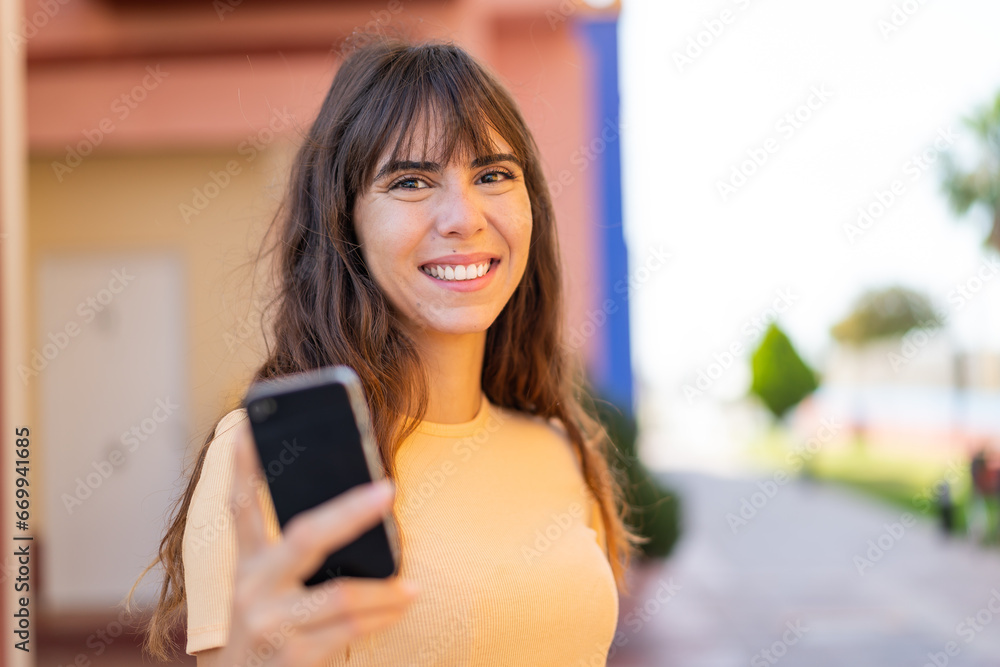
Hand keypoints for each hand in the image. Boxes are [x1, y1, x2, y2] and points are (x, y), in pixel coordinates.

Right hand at [212, 421, 417, 666]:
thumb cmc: (265, 638)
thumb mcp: (267, 596)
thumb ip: (296, 562)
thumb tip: (354, 516)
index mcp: (245, 566)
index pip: (241, 506)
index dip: (244, 466)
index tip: (251, 423)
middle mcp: (250, 589)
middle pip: (306, 537)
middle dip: (350, 511)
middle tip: (388, 489)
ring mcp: (268, 624)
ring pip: (340, 594)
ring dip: (385, 591)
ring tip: (412, 588)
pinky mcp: (287, 658)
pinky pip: (347, 631)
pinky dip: (380, 618)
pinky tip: (399, 609)